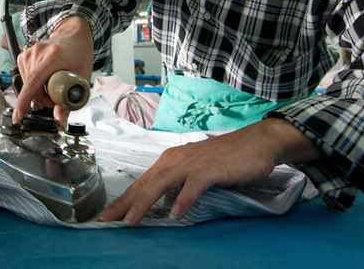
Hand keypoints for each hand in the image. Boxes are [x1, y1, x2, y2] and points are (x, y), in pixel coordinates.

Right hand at [14, 16, 92, 125]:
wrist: (73, 36)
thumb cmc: (79, 55)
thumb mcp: (81, 79)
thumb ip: (70, 101)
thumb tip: (60, 120)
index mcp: (53, 56)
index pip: (34, 81)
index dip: (24, 101)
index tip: (18, 116)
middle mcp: (38, 52)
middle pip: (31, 87)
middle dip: (42, 100)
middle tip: (56, 98)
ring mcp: (28, 52)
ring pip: (27, 85)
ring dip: (38, 93)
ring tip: (52, 86)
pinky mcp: (23, 56)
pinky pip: (25, 79)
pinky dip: (33, 85)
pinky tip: (44, 80)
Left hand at [98, 118, 321, 225]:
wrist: (257, 143)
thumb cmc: (227, 159)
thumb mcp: (196, 171)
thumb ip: (179, 183)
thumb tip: (164, 203)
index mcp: (171, 160)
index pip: (142, 182)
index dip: (124, 199)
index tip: (106, 215)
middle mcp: (176, 159)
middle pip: (145, 183)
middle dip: (124, 203)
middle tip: (106, 219)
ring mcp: (192, 163)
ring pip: (162, 184)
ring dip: (144, 203)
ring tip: (131, 221)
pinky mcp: (210, 169)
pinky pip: (193, 186)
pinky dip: (183, 200)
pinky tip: (175, 214)